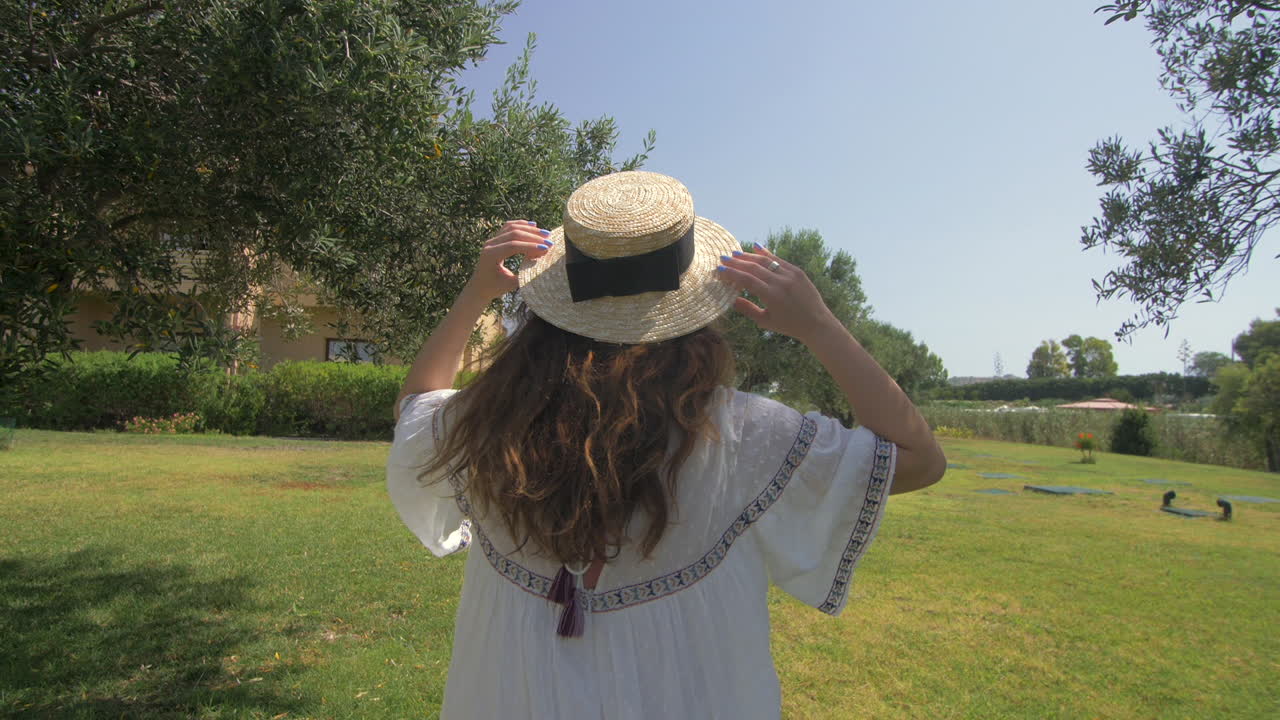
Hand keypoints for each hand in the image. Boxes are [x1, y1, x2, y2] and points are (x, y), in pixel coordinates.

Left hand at [465, 220, 553, 301]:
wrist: (479, 287)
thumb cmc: (494, 288)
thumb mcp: (509, 285)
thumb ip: (523, 275)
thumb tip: (541, 265)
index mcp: (491, 255)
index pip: (513, 245)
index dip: (530, 246)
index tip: (546, 248)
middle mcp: (489, 244)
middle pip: (513, 233)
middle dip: (533, 236)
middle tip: (549, 241)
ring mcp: (491, 240)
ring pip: (511, 227)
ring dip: (529, 229)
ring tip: (545, 233)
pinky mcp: (495, 239)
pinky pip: (508, 227)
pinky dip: (521, 224)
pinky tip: (533, 225)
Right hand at [715, 243, 838, 343]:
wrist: (816, 323)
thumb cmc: (789, 325)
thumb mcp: (765, 321)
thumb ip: (747, 309)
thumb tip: (730, 299)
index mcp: (771, 296)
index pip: (746, 280)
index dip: (731, 273)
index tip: (719, 269)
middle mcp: (780, 282)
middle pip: (753, 267)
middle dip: (736, 262)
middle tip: (723, 258)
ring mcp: (790, 275)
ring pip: (765, 261)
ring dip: (749, 256)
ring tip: (735, 253)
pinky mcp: (797, 271)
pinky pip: (778, 260)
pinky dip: (766, 253)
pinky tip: (756, 247)